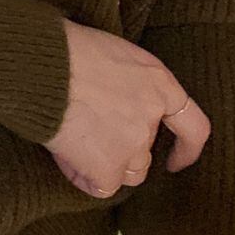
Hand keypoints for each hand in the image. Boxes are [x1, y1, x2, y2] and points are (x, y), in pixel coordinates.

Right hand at [42, 18, 211, 197]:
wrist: (42, 65)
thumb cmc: (66, 48)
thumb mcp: (112, 52)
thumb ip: (126, 80)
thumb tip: (113, 95)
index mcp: (158, 83)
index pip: (193, 126)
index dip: (186, 148)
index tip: (174, 160)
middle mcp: (151, 117)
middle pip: (146, 151)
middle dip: (122, 149)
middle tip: (88, 132)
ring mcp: (132, 144)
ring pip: (127, 172)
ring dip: (105, 163)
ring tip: (72, 141)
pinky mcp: (108, 167)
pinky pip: (101, 186)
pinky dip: (83, 176)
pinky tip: (65, 157)